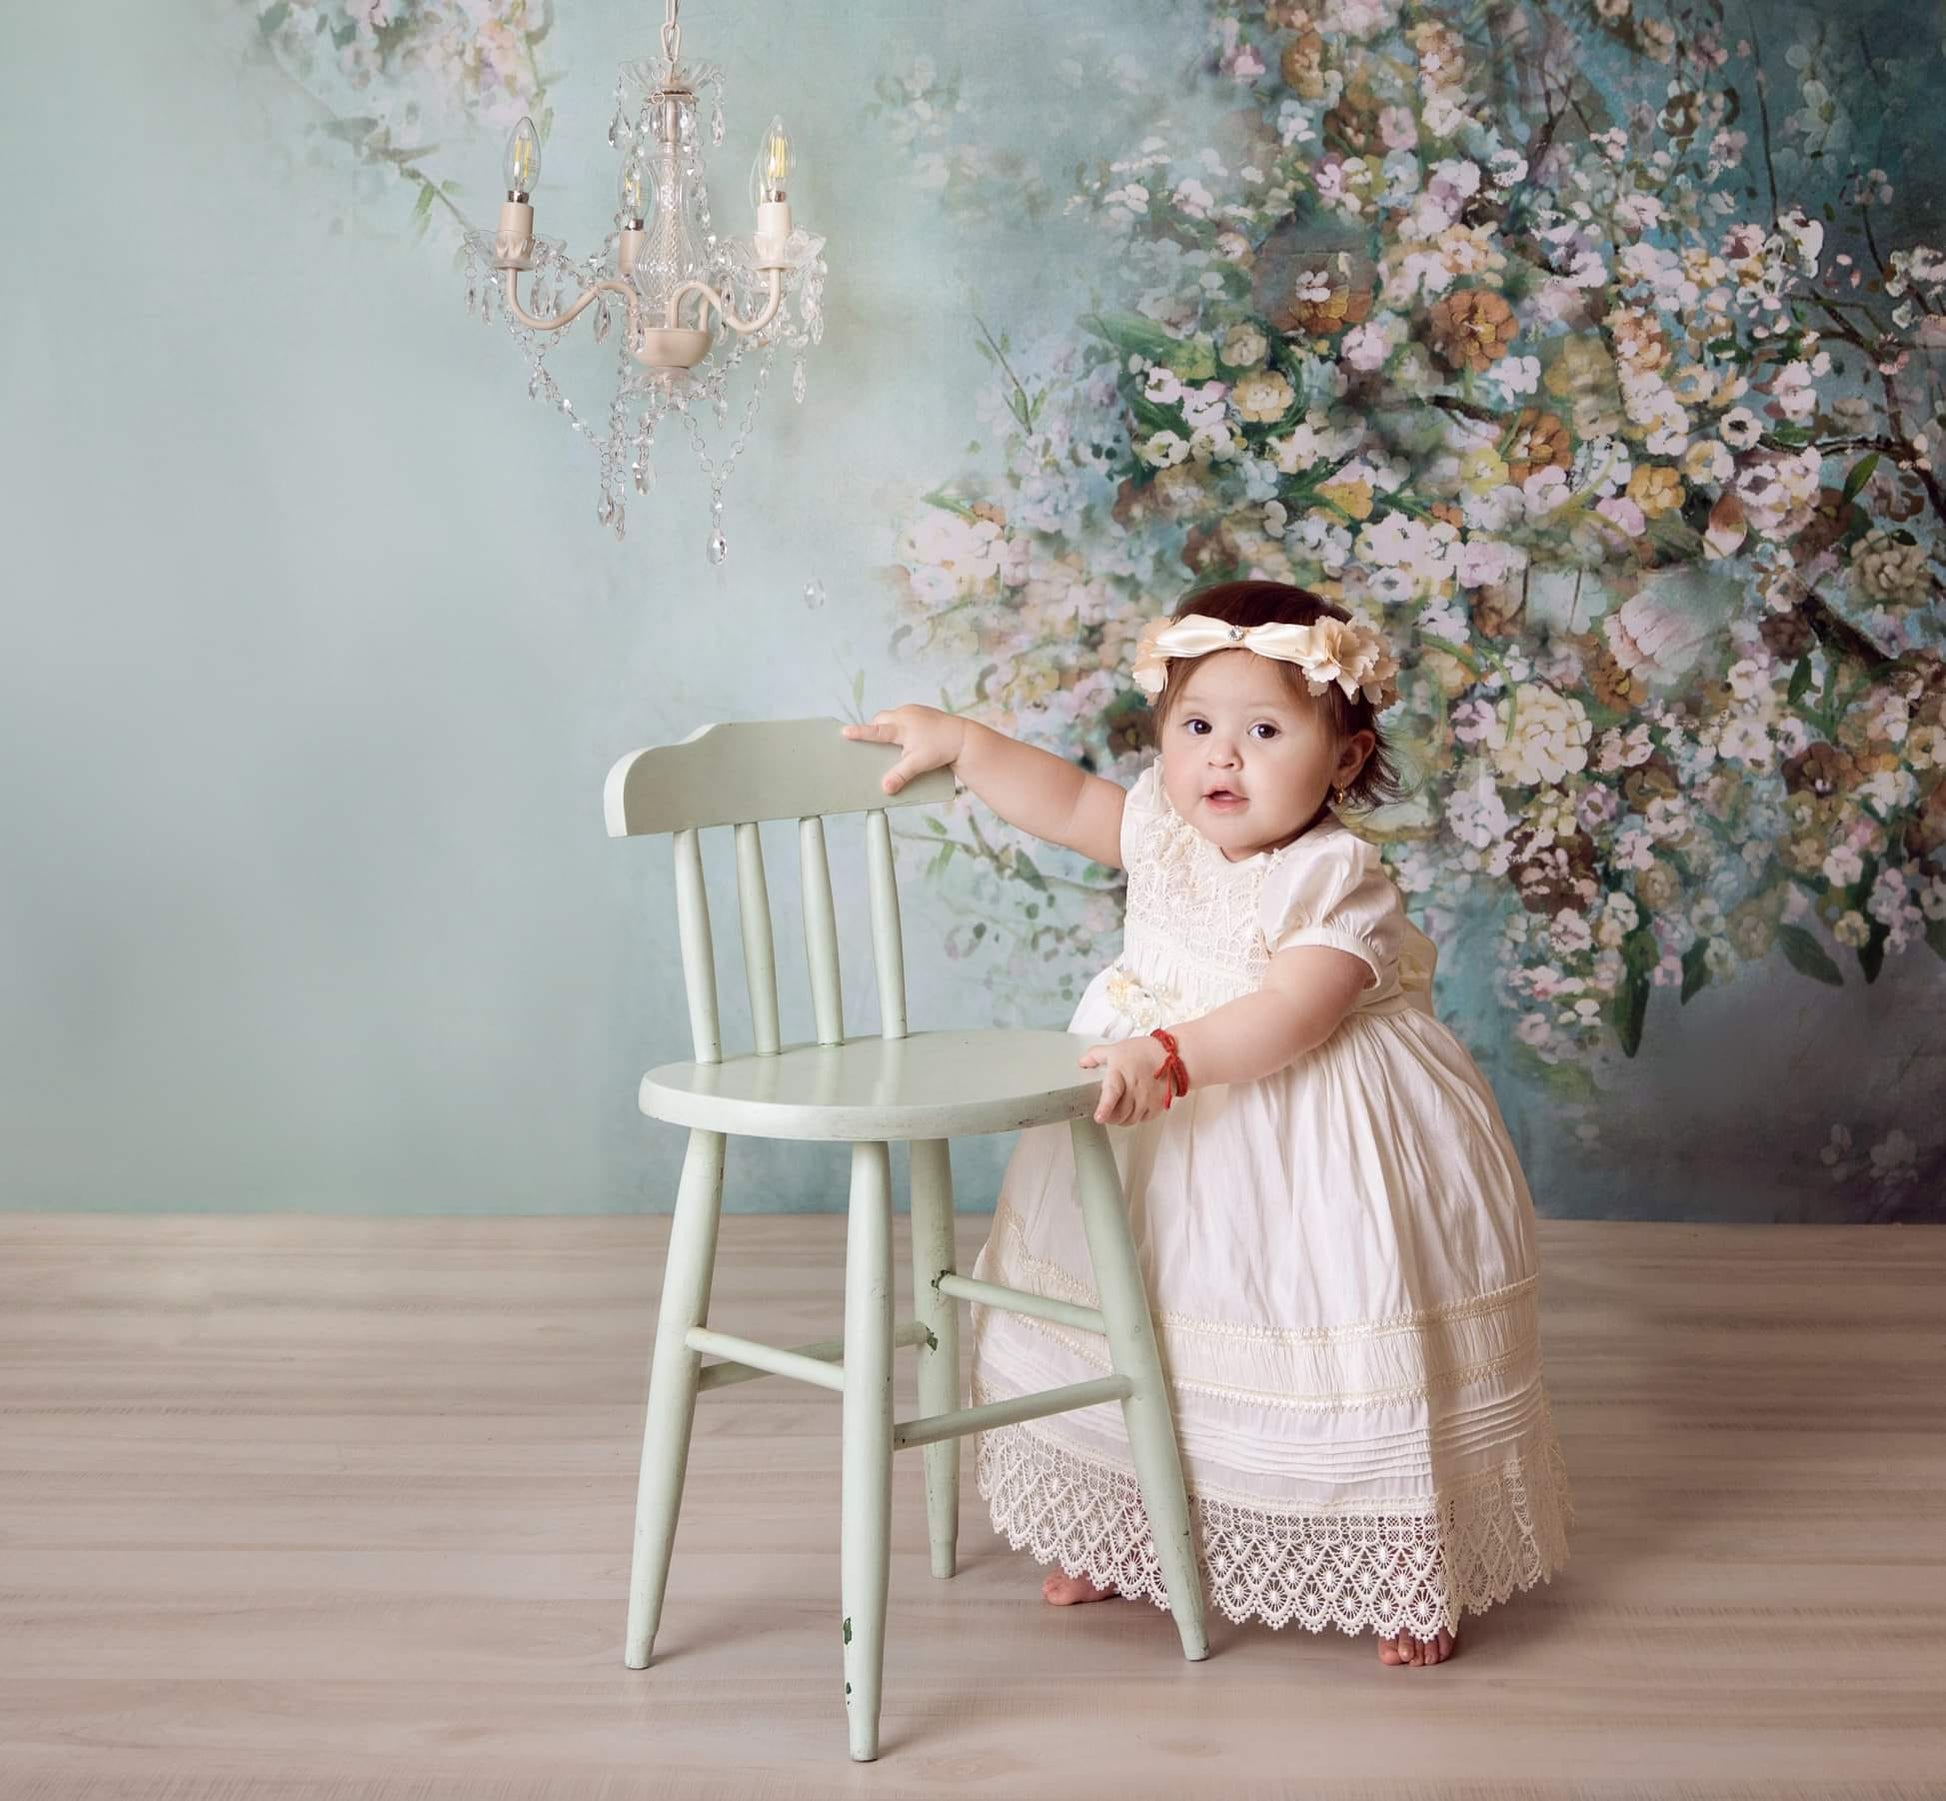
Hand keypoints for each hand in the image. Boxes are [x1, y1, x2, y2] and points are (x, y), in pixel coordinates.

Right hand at [840, 705, 968, 794]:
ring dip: (887, 726)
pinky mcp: (921, 711)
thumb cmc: (941, 748)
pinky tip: (906, 736)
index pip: (875, 731)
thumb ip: (900, 775)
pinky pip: (902, 716)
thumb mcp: (919, 765)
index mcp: (901, 727)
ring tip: (890, 741)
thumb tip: (885, 789)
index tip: (844, 732)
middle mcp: (905, 715)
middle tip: (872, 742)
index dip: (859, 733)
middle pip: (880, 720)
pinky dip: (899, 724)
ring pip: (891, 716)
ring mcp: (913, 710)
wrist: (963, 738)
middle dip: (874, 729)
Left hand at [1079, 1036, 1174, 1125]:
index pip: (1112, 1093)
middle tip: (1105, 1114)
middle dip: (1109, 1117)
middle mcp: (1134, 1088)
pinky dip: (1136, 1117)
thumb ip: (1096, 1055)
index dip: (1105, 1108)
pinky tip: (1133, 1108)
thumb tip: (1082, 1062)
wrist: (1172, 1055)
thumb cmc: (1144, 1052)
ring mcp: (1147, 1098)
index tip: (1099, 1117)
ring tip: (1118, 1111)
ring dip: (1122, 1119)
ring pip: (1130, 1120)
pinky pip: (1143, 1119)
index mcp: (1121, 1073)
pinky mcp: (1157, 1105)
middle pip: (1119, 1114)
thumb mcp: (1116, 1049)